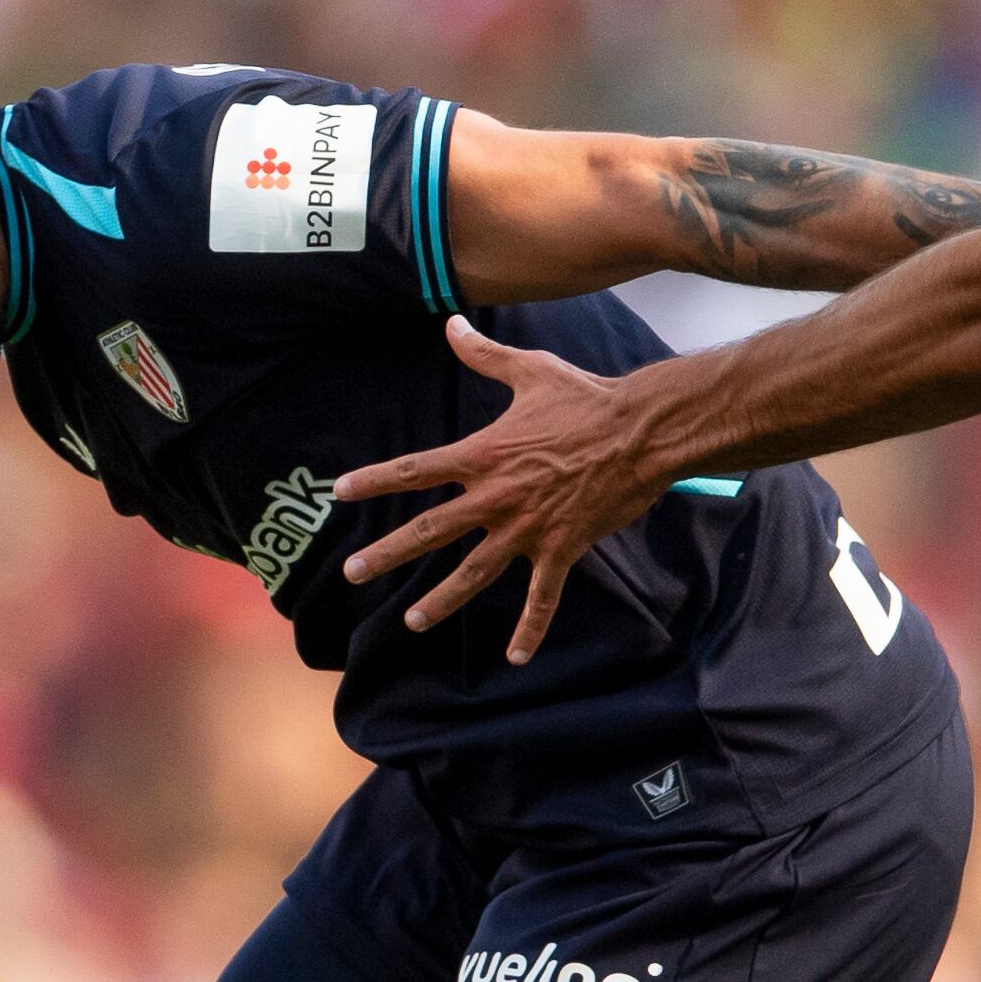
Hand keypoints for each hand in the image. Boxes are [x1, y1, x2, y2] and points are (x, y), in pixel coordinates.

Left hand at [333, 320, 665, 661]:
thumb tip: (451, 324)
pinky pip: (542, 597)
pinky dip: (530, 629)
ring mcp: (527, 528)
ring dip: (441, 600)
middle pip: (429, 530)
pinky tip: (515, 657)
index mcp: (483, 455)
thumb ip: (483, 354)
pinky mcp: (561, 549)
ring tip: (411, 620)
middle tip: (352, 573)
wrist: (641, 431)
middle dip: (386, 553)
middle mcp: (496, 497)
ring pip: (474, 573)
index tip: (338, 492)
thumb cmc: (586, 397)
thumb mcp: (530, 370)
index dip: (373, 480)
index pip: (415, 470)